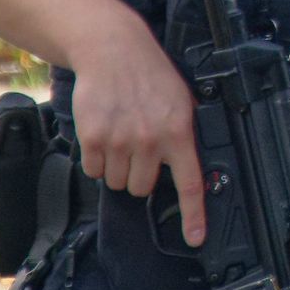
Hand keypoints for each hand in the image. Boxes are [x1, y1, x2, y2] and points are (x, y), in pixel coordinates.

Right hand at [65, 7, 209, 246]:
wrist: (114, 51)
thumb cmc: (150, 76)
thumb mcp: (181, 101)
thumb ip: (183, 134)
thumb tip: (189, 166)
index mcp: (178, 133)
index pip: (189, 183)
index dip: (194, 216)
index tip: (195, 238)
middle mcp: (150, 141)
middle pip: (142, 189)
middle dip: (139, 175)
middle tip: (138, 149)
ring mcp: (120, 141)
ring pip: (118, 182)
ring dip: (118, 167)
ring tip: (121, 136)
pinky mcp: (93, 138)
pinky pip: (95, 170)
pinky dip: (97, 159)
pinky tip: (104, 134)